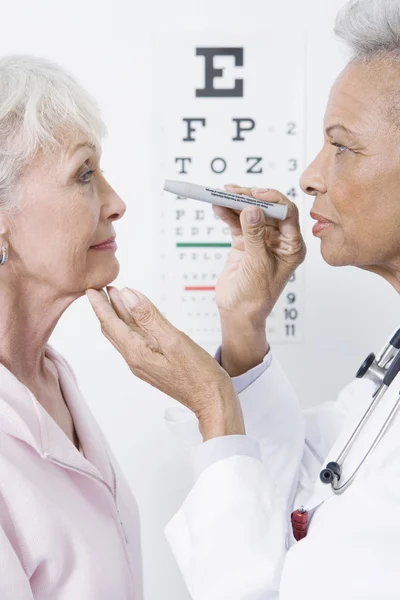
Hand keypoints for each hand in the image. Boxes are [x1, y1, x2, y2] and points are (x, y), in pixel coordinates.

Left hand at [85, 286, 244, 440]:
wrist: (211, 400)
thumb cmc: (198, 375)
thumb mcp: (174, 340)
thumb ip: (149, 317)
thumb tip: (128, 295)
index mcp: (136, 353)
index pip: (110, 323)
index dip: (99, 305)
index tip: (90, 289)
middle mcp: (135, 360)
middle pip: (113, 329)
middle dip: (105, 308)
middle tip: (99, 289)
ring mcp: (144, 363)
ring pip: (124, 334)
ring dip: (118, 315)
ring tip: (115, 297)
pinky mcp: (153, 364)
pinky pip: (136, 340)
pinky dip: (132, 324)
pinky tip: (136, 317)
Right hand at [213, 185, 305, 374]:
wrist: (238, 312)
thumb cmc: (256, 296)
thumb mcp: (258, 264)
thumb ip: (255, 235)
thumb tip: (252, 209)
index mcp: (292, 245)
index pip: (288, 214)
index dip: (273, 200)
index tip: (256, 194)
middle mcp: (279, 240)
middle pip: (267, 209)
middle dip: (251, 198)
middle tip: (234, 191)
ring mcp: (260, 240)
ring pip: (250, 213)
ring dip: (236, 203)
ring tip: (222, 195)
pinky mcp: (244, 242)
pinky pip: (236, 223)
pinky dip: (227, 214)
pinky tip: (218, 207)